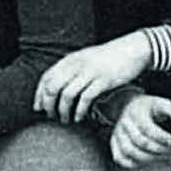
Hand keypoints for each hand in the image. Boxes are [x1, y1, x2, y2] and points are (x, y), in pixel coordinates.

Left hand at [35, 35, 150, 122]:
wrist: (132, 49)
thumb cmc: (108, 58)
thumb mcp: (85, 59)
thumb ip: (70, 70)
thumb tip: (56, 89)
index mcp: (70, 60)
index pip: (46, 78)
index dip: (39, 95)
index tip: (38, 108)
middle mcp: (77, 65)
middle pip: (53, 88)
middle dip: (49, 106)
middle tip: (52, 117)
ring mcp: (90, 72)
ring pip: (67, 95)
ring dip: (63, 112)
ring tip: (65, 120)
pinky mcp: (103, 81)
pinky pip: (85, 98)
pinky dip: (79, 111)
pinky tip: (79, 118)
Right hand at [109, 95, 170, 168]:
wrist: (129, 105)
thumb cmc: (150, 107)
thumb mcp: (163, 103)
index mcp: (135, 112)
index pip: (147, 128)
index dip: (163, 138)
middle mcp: (124, 123)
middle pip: (140, 141)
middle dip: (160, 149)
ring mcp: (117, 134)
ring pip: (130, 151)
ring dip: (150, 158)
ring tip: (165, 156)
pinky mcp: (114, 143)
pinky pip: (120, 158)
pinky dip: (133, 163)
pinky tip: (148, 160)